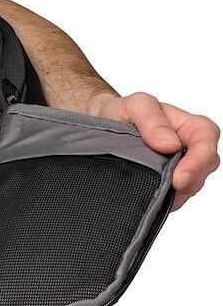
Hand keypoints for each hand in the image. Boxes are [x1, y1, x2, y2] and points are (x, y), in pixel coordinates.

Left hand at [85, 91, 219, 209]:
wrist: (100, 125)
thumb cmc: (123, 113)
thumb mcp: (136, 105)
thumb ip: (152, 119)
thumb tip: (170, 144)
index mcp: (189, 127)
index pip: (206, 141)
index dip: (198, 161)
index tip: (179, 178)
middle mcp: (188, 150)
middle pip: (202, 169)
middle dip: (188, 182)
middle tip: (167, 190)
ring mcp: (176, 170)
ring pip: (187, 188)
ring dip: (172, 193)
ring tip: (149, 191)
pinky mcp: (163, 187)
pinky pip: (168, 199)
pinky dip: (159, 201)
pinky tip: (144, 197)